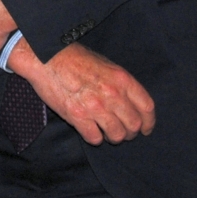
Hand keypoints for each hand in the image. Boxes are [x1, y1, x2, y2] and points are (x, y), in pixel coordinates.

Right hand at [9, 40, 154, 143]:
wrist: (47, 58)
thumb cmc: (76, 59)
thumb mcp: (106, 65)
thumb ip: (121, 84)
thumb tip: (130, 104)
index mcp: (122, 79)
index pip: (147, 107)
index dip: (149, 122)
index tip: (146, 129)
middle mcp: (112, 94)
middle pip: (134, 125)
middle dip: (131, 133)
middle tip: (124, 133)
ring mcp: (95, 107)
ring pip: (116, 135)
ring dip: (113, 137)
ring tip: (107, 133)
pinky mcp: (78, 117)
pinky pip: (95, 138)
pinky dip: (94, 138)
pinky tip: (90, 131)